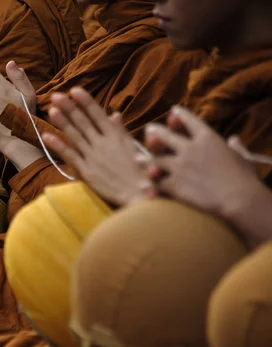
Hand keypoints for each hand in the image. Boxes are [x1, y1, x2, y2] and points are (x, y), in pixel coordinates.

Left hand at [42, 87, 154, 205]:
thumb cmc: (140, 171)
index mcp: (116, 136)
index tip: (75, 89)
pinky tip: (46, 136)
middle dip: (69, 107)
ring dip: (61, 122)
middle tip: (55, 95)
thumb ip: (121, 130)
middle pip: (83, 122)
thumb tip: (114, 114)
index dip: (85, 101)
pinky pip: (70, 155)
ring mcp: (93, 157)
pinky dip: (57, 145)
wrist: (140, 195)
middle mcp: (103, 144)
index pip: (98, 114)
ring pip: (74, 135)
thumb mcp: (133, 147)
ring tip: (51, 109)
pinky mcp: (87, 171)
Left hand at [144, 106, 264, 217]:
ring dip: (146, 158)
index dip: (180, 115)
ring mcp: (179, 166)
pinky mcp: (174, 183)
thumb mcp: (242, 157)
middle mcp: (190, 148)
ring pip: (155, 159)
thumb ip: (235, 147)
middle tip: (149, 130)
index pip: (190, 121)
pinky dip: (149, 183)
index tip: (173, 111)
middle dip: (155, 132)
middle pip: (165, 135)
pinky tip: (143, 183)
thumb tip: (234, 139)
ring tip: (138, 158)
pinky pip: (156, 182)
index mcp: (208, 138)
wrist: (239, 199)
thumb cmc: (244, 179)